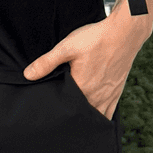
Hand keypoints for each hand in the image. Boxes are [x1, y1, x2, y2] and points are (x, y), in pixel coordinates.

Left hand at [24, 6, 150, 113]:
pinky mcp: (117, 92)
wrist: (124, 33)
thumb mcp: (66, 47)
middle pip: (80, 115)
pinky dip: (100, 117)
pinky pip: (108, 112)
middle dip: (70, 118)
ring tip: (74, 120)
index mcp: (82, 89)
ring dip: (85, 119)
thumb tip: (28, 75)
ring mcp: (108, 96)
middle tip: (58, 118)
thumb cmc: (95, 39)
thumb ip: (47, 62)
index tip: (48, 111)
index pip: (65, 108)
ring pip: (95, 117)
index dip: (56, 110)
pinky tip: (93, 117)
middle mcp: (96, 97)